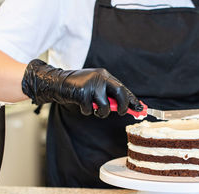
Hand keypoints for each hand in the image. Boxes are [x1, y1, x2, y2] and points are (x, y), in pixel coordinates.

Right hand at [22, 59, 142, 117]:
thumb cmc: (79, 87)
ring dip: (101, 113)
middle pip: (120, 93)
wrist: (57, 82)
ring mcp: (90, 84)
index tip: (140, 109)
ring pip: (105, 106)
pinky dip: (87, 111)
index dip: (133, 100)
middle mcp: (100, 78)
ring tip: (95, 110)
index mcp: (105, 75)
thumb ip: (109, 95)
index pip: (123, 88)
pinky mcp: (81, 92)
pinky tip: (82, 105)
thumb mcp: (96, 87)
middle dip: (123, 106)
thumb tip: (126, 107)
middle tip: (120, 112)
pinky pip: (90, 110)